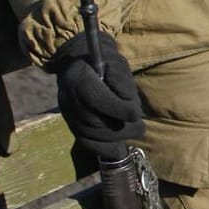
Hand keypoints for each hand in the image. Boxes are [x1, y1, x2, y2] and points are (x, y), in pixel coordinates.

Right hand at [49, 31, 143, 158]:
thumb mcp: (115, 63)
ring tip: (133, 132)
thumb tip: (130, 106)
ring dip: (115, 137)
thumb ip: (122, 81)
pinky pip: (85, 142)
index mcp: (78, 78)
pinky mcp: (71, 123)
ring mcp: (68, 113)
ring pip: (91, 133)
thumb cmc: (103, 61)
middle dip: (121, 127)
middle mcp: (69, 98)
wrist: (77, 62)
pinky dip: (103, 147)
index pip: (96, 100)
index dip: (118, 109)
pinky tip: (118, 148)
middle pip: (94, 121)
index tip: (135, 114)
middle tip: (139, 127)